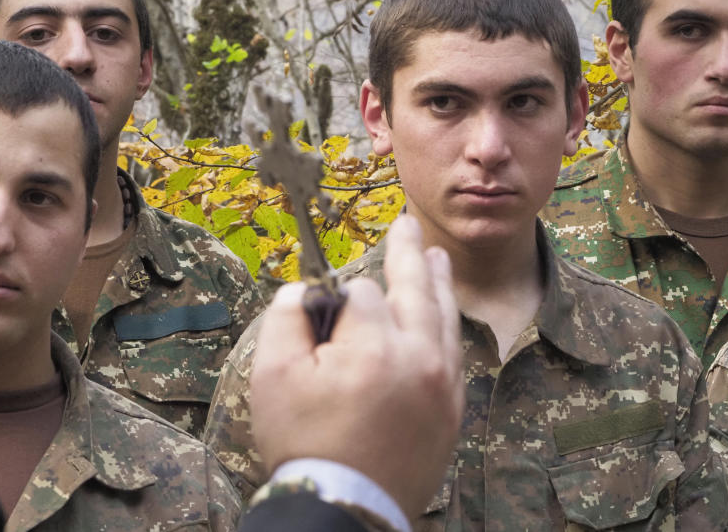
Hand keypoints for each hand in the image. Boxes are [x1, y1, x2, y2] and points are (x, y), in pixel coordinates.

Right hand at [250, 214, 463, 518]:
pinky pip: (454, 354)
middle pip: (416, 290)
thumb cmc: (304, 443)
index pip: (362, 294)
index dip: (338, 299)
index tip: (323, 315)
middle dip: (407, 253)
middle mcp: (419, 358)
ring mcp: (443, 385)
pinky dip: (446, 327)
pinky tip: (441, 317)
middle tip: (407, 223)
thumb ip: (287, 317)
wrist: (347, 508)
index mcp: (374, 347)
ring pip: (443, 319)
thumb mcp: (273, 376)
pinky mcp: (452, 411)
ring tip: (435, 256)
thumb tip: (305, 288)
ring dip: (437, 283)